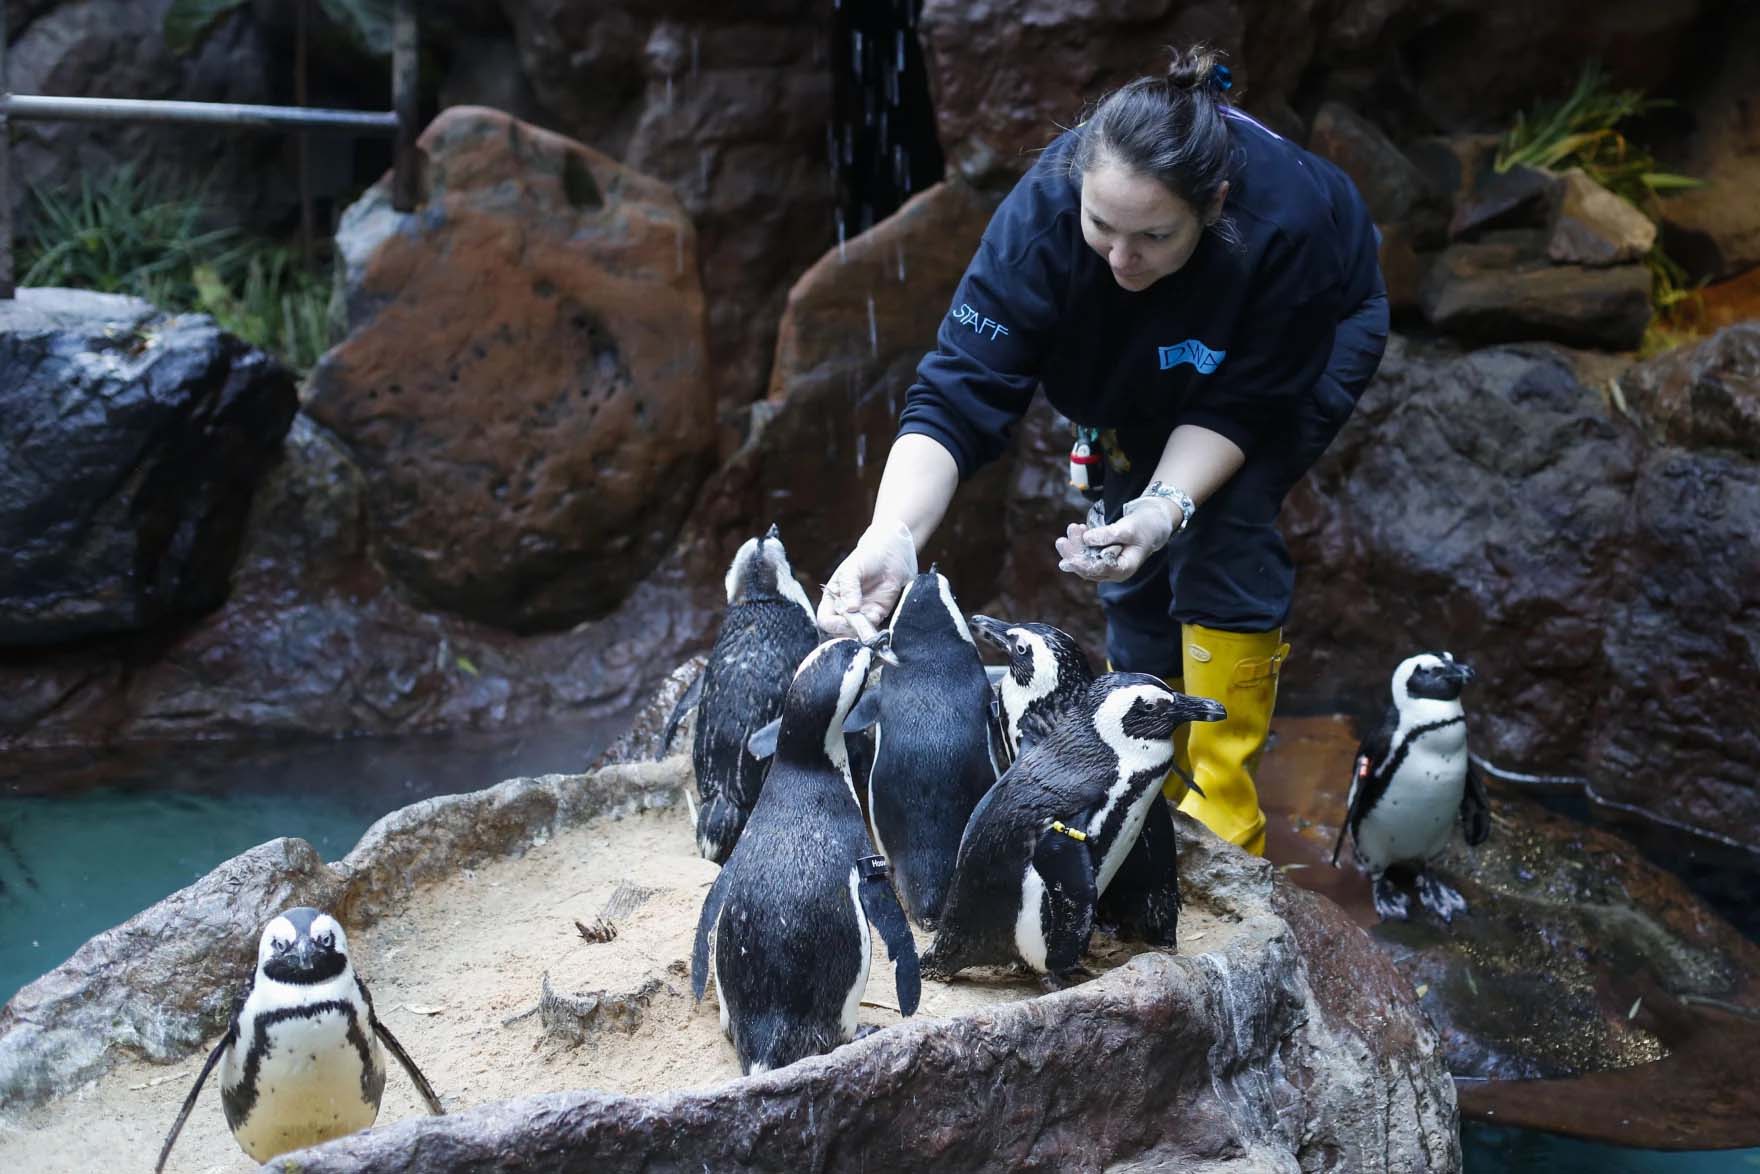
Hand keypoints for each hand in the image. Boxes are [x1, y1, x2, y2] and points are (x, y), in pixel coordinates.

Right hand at [817, 520, 917, 636]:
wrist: (893, 551)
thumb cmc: (867, 556)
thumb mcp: (852, 569)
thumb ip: (849, 588)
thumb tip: (850, 609)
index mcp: (833, 598)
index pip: (825, 620)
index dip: (834, 624)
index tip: (847, 616)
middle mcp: (845, 609)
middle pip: (841, 632)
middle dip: (850, 630)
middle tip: (862, 620)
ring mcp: (862, 613)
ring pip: (858, 634)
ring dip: (865, 631)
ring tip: (872, 616)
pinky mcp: (878, 613)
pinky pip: (875, 628)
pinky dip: (877, 627)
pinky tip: (879, 614)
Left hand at [1055, 496, 1178, 581]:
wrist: (1152, 522)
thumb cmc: (1145, 526)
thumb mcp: (1129, 528)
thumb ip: (1109, 534)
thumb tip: (1087, 538)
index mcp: (1123, 569)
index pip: (1098, 570)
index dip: (1082, 564)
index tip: (1069, 555)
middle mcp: (1113, 572)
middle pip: (1087, 568)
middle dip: (1074, 552)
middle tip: (1068, 533)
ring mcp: (1107, 565)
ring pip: (1084, 561)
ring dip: (1074, 547)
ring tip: (1072, 528)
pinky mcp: (1102, 557)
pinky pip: (1086, 554)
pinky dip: (1079, 543)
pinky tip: (1077, 529)